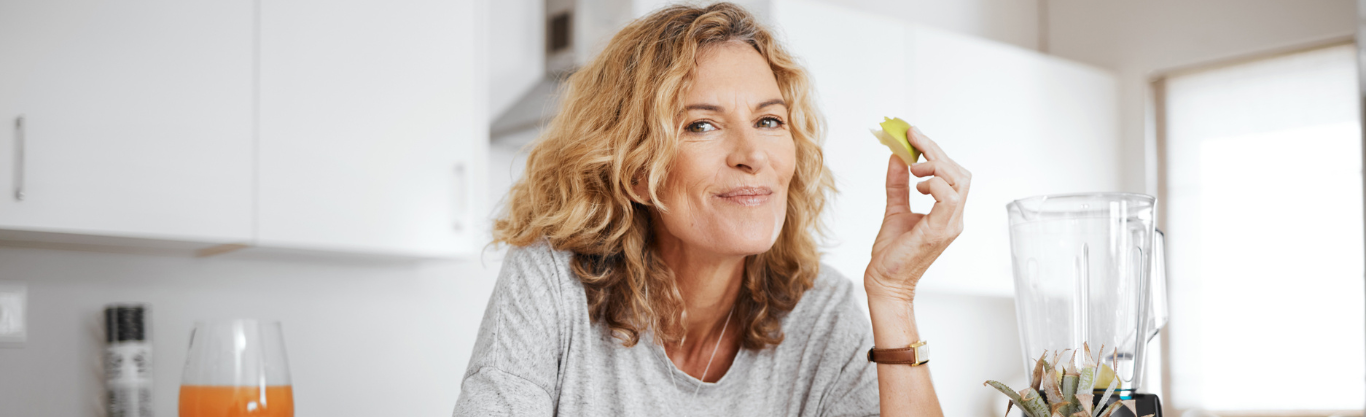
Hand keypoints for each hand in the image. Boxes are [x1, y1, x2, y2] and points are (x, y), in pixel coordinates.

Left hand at [864, 127, 969, 303]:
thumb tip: (896, 157)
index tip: (914, 134)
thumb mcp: (895, 210)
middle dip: (936, 152)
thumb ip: (898, 185)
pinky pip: (948, 198)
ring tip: (913, 170)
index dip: (935, 151)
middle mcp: (954, 218)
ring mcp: (950, 225)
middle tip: (912, 140)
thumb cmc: (892, 253)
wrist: (885, 282)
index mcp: (947, 213)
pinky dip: (933, 184)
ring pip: (958, 182)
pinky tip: (917, 186)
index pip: (953, 174)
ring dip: (935, 167)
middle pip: (959, 173)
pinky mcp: (939, 231)